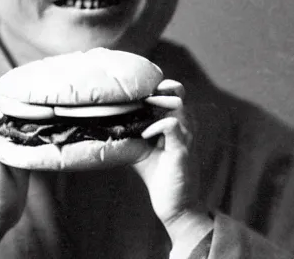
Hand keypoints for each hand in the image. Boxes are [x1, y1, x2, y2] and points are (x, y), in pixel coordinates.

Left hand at [133, 80, 212, 255]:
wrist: (175, 206)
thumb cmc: (158, 175)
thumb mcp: (140, 149)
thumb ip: (131, 133)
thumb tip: (107, 122)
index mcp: (176, 122)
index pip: (173, 93)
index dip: (158, 86)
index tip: (139, 89)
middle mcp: (184, 126)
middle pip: (178, 92)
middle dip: (160, 88)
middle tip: (141, 95)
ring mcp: (186, 137)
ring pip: (178, 105)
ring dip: (158, 104)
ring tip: (142, 108)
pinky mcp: (183, 150)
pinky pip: (173, 126)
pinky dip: (157, 126)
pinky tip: (144, 135)